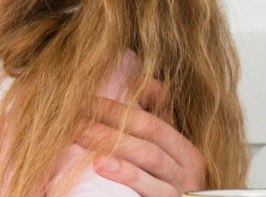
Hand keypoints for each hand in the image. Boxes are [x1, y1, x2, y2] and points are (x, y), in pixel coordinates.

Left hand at [77, 79, 205, 196]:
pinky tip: (99, 164)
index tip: (87, 100)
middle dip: (112, 118)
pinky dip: (124, 173)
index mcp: (185, 152)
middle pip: (150, 133)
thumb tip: (139, 79)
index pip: (153, 121)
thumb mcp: (161, 155)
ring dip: (111, 140)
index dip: (119, 108)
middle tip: (77, 112)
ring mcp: (178, 189)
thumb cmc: (159, 186)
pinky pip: (148, 187)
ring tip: (81, 132)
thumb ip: (154, 120)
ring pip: (149, 156)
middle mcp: (187, 169)